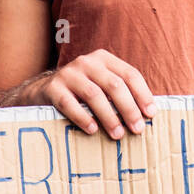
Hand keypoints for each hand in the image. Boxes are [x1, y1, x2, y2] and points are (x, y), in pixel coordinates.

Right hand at [21, 49, 154, 139]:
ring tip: (118, 134)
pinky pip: (69, 104)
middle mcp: (87, 62)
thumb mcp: (101, 85)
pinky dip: (83, 118)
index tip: (151, 114)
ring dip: (109, 117)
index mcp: (104, 59)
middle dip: (129, 109)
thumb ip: (120, 93)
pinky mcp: (53, 88)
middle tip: (138, 129)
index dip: (142, 94)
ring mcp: (69, 73)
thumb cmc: (81, 92)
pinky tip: (92, 130)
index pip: (130, 74)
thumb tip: (148, 115)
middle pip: (114, 85)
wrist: (42, 91)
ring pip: (94, 95)